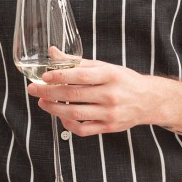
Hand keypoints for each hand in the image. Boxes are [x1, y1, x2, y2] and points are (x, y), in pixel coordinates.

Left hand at [27, 58, 153, 135]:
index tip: (43, 76)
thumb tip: (53, 52)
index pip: (81, 76)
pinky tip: (60, 116)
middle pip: (74, 95)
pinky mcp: (109, 127)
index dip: (60, 76)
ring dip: (53, 109)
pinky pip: (83, 129)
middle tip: (33, 89)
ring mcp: (110, 113)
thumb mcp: (104, 66)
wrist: (149, 100)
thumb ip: (77, 62)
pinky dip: (67, 124)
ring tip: (42, 102)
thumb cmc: (123, 80)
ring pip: (75, 114)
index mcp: (110, 75)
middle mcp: (111, 95)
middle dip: (49, 92)